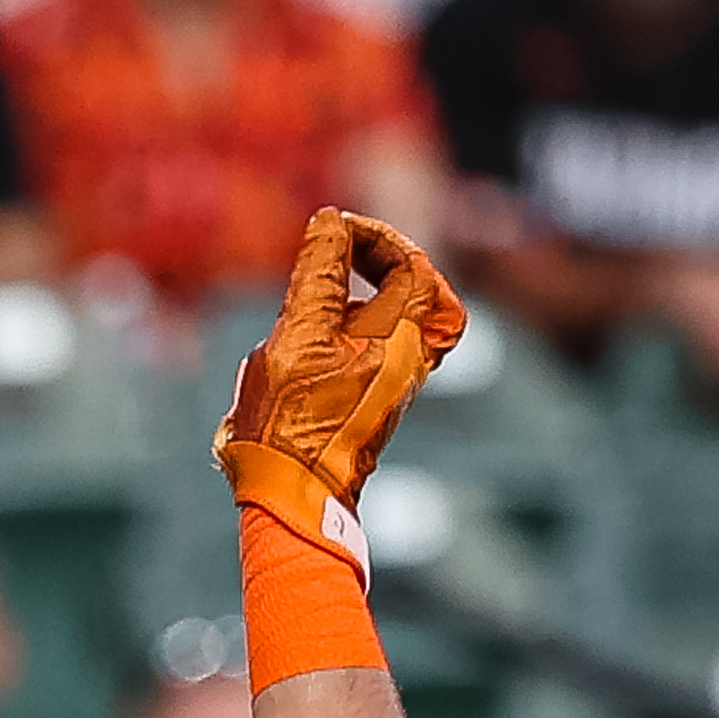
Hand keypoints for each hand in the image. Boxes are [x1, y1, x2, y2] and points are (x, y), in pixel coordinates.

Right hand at [214, 207, 461, 551]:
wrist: (291, 495)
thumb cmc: (291, 420)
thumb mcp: (298, 334)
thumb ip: (319, 273)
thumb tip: (331, 222)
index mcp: (399, 339)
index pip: (409, 263)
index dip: (374, 236)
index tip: (332, 232)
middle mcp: (409, 361)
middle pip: (427, 293)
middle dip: (390, 262)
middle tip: (350, 252)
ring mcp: (395, 386)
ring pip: (412, 324)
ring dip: (379, 294)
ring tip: (334, 292)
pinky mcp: (376, 405)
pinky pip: (389, 351)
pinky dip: (366, 327)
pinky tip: (325, 335)